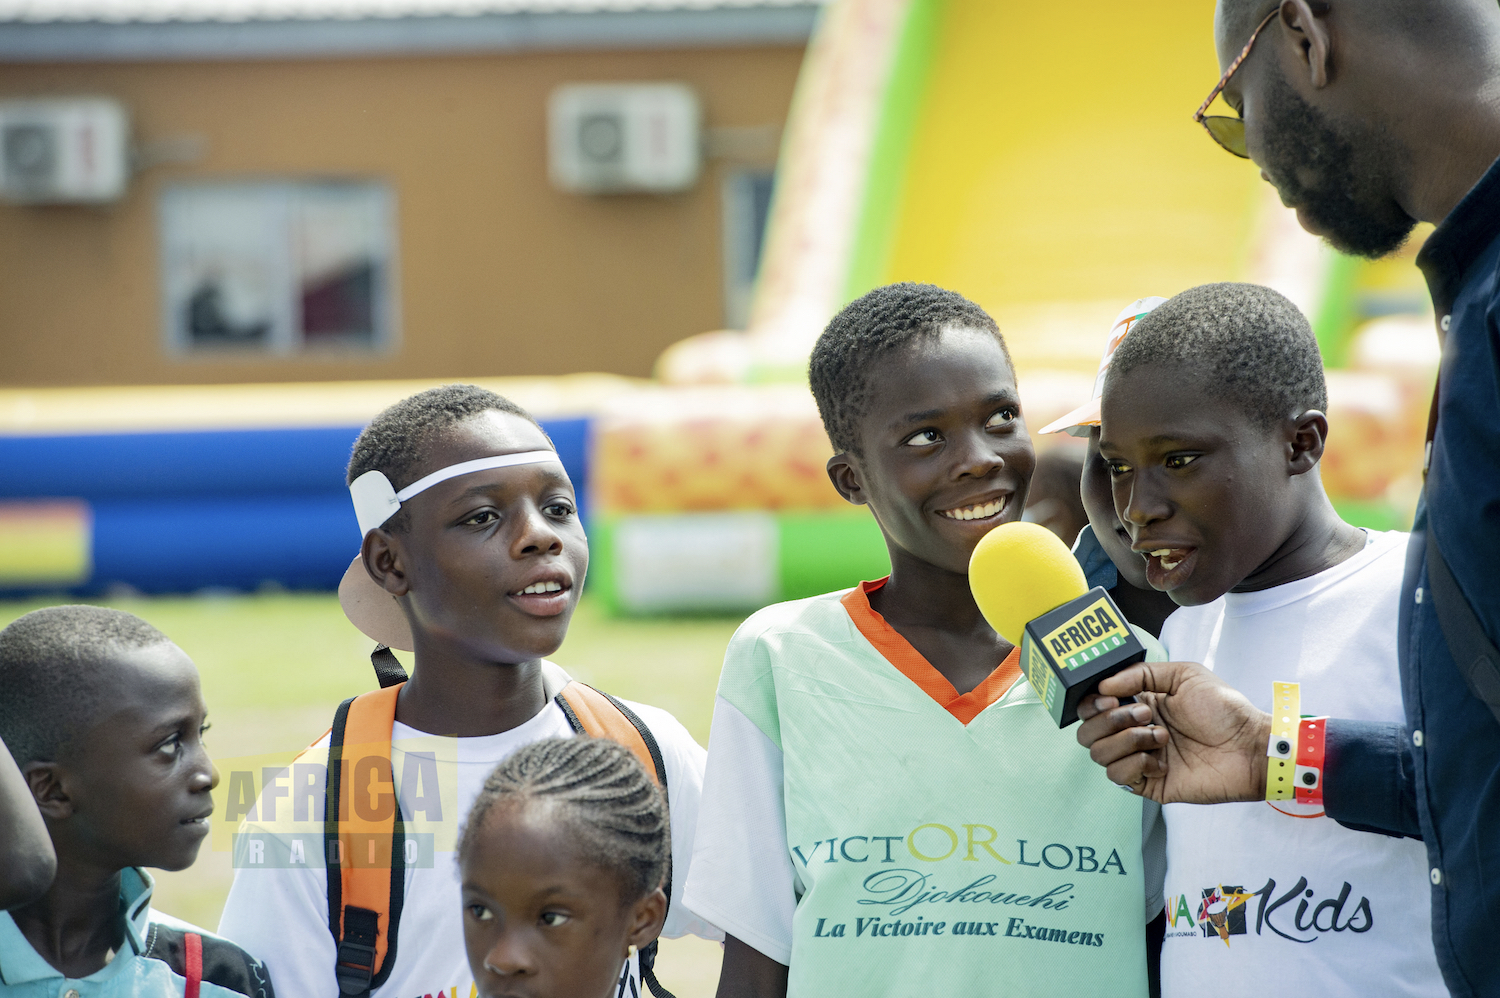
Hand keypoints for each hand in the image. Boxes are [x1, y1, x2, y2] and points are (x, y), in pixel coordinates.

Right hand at [1076, 661, 1270, 804]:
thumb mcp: (1184, 675)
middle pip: (1087, 732)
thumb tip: (1103, 686)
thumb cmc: (1225, 710)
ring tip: (1160, 736)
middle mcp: (1133, 732)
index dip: (1093, 702)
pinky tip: (1161, 759)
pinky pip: (1118, 777)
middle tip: (1144, 715)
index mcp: (1138, 704)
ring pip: (1098, 754)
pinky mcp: (1148, 784)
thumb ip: (1141, 673)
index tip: (1111, 697)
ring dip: (1127, 741)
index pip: (1093, 706)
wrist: (1249, 747)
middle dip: (1110, 720)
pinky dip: (1135, 764)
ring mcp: (1139, 759)